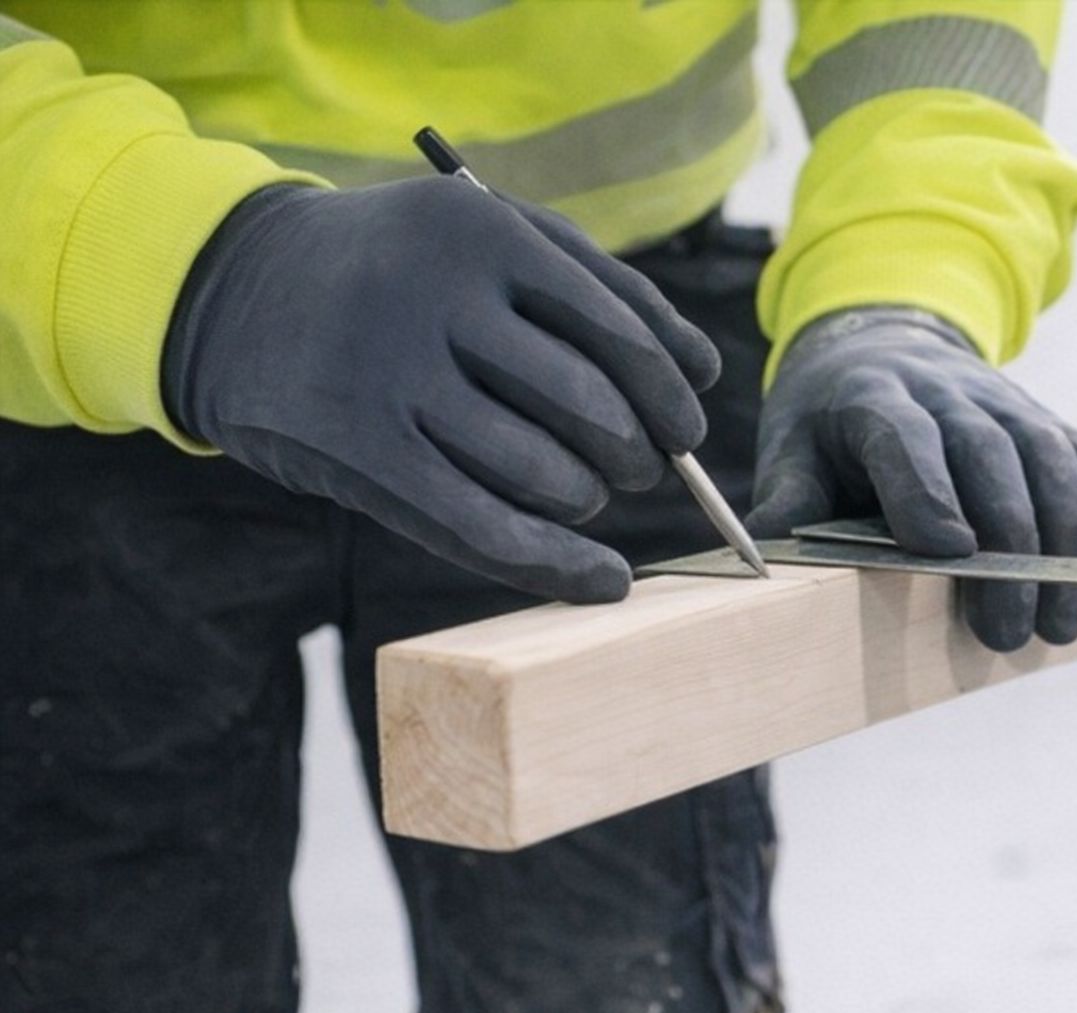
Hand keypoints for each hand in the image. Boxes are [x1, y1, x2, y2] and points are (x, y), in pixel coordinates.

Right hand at [161, 179, 719, 602]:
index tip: (688, 429)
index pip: (620, 332)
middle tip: (638, 467)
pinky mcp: (355, 451)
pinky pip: (483, 527)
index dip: (671, 395)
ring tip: (583, 491)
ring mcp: (388, 376)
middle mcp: (434, 298)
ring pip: (544, 474)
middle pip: (591, 409)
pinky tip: (603, 578)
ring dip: (587, 498)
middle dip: (638, 455)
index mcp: (483, 231)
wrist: (237, 290)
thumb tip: (700, 376)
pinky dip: (558, 564)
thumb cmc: (401, 268)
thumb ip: (599, 287)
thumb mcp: (489, 236)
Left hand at [746, 308, 1076, 651]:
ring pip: (1049, 459)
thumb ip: (786, 502)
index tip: (950, 554)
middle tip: (1010, 632)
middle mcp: (947, 390)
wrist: (884, 349)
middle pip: (989, 457)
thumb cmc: (832, 422)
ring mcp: (1006, 400)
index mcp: (872, 397)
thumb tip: (763, 564)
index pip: (906, 436)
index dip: (929, 491)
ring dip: (1067, 545)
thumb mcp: (791, 451)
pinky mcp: (1047, 419)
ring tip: (1062, 624)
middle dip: (1009, 548)